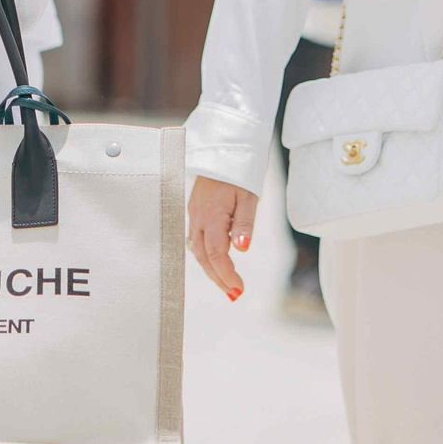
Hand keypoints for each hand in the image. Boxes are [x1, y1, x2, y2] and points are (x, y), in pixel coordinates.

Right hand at [186, 177, 258, 299]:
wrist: (222, 149)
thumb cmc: (238, 172)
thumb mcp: (248, 196)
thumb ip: (244, 223)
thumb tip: (241, 249)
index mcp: (211, 214)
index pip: (216, 253)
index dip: (226, 274)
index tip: (239, 289)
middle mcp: (198, 216)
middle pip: (203, 256)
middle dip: (218, 278)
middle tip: (234, 294)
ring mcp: (194, 214)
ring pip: (198, 249)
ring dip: (212, 269)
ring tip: (227, 285)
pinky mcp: (195, 210)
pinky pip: (196, 239)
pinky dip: (206, 255)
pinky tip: (216, 262)